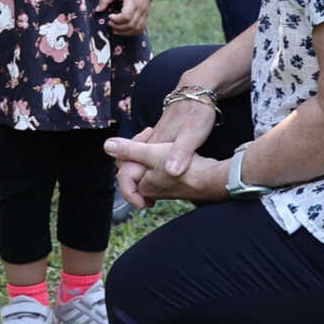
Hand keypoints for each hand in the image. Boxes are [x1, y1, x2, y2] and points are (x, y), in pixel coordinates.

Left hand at [96, 0, 154, 36]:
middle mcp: (141, 8)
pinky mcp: (146, 16)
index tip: (109, 16)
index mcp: (133, 0)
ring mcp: (145, 13)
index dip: (116, 20)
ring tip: (115, 28)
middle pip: (131, 25)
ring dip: (124, 32)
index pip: (126, 16)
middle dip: (118, 27)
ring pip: (137, 29)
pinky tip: (123, 29)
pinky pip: (140, 28)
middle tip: (109, 23)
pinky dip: (131, 32)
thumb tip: (97, 10)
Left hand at [105, 136, 228, 208]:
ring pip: (148, 169)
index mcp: (144, 185)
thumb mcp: (154, 152)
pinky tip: (171, 148)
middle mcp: (153, 190)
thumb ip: (131, 150)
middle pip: (135, 170)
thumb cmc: (186, 167)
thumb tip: (107, 146)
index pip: (123, 174)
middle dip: (138, 151)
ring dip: (150, 153)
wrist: (216, 179)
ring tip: (160, 138)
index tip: (142, 139)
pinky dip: (161, 157)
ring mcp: (166, 188)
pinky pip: (162, 170)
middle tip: (149, 134)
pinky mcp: (179, 183)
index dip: (127, 153)